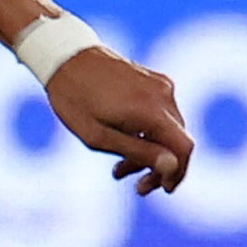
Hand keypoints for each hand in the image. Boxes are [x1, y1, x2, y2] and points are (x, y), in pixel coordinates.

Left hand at [47, 46, 194, 195]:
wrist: (63, 56)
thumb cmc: (74, 99)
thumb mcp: (98, 136)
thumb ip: (138, 152)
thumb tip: (172, 166)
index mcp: (151, 111)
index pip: (184, 148)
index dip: (178, 173)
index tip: (164, 189)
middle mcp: (163, 95)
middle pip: (177, 140)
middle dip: (159, 167)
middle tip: (137, 187)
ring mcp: (160, 85)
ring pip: (168, 128)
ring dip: (150, 151)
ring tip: (119, 170)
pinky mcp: (153, 79)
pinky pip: (161, 112)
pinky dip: (148, 131)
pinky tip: (125, 141)